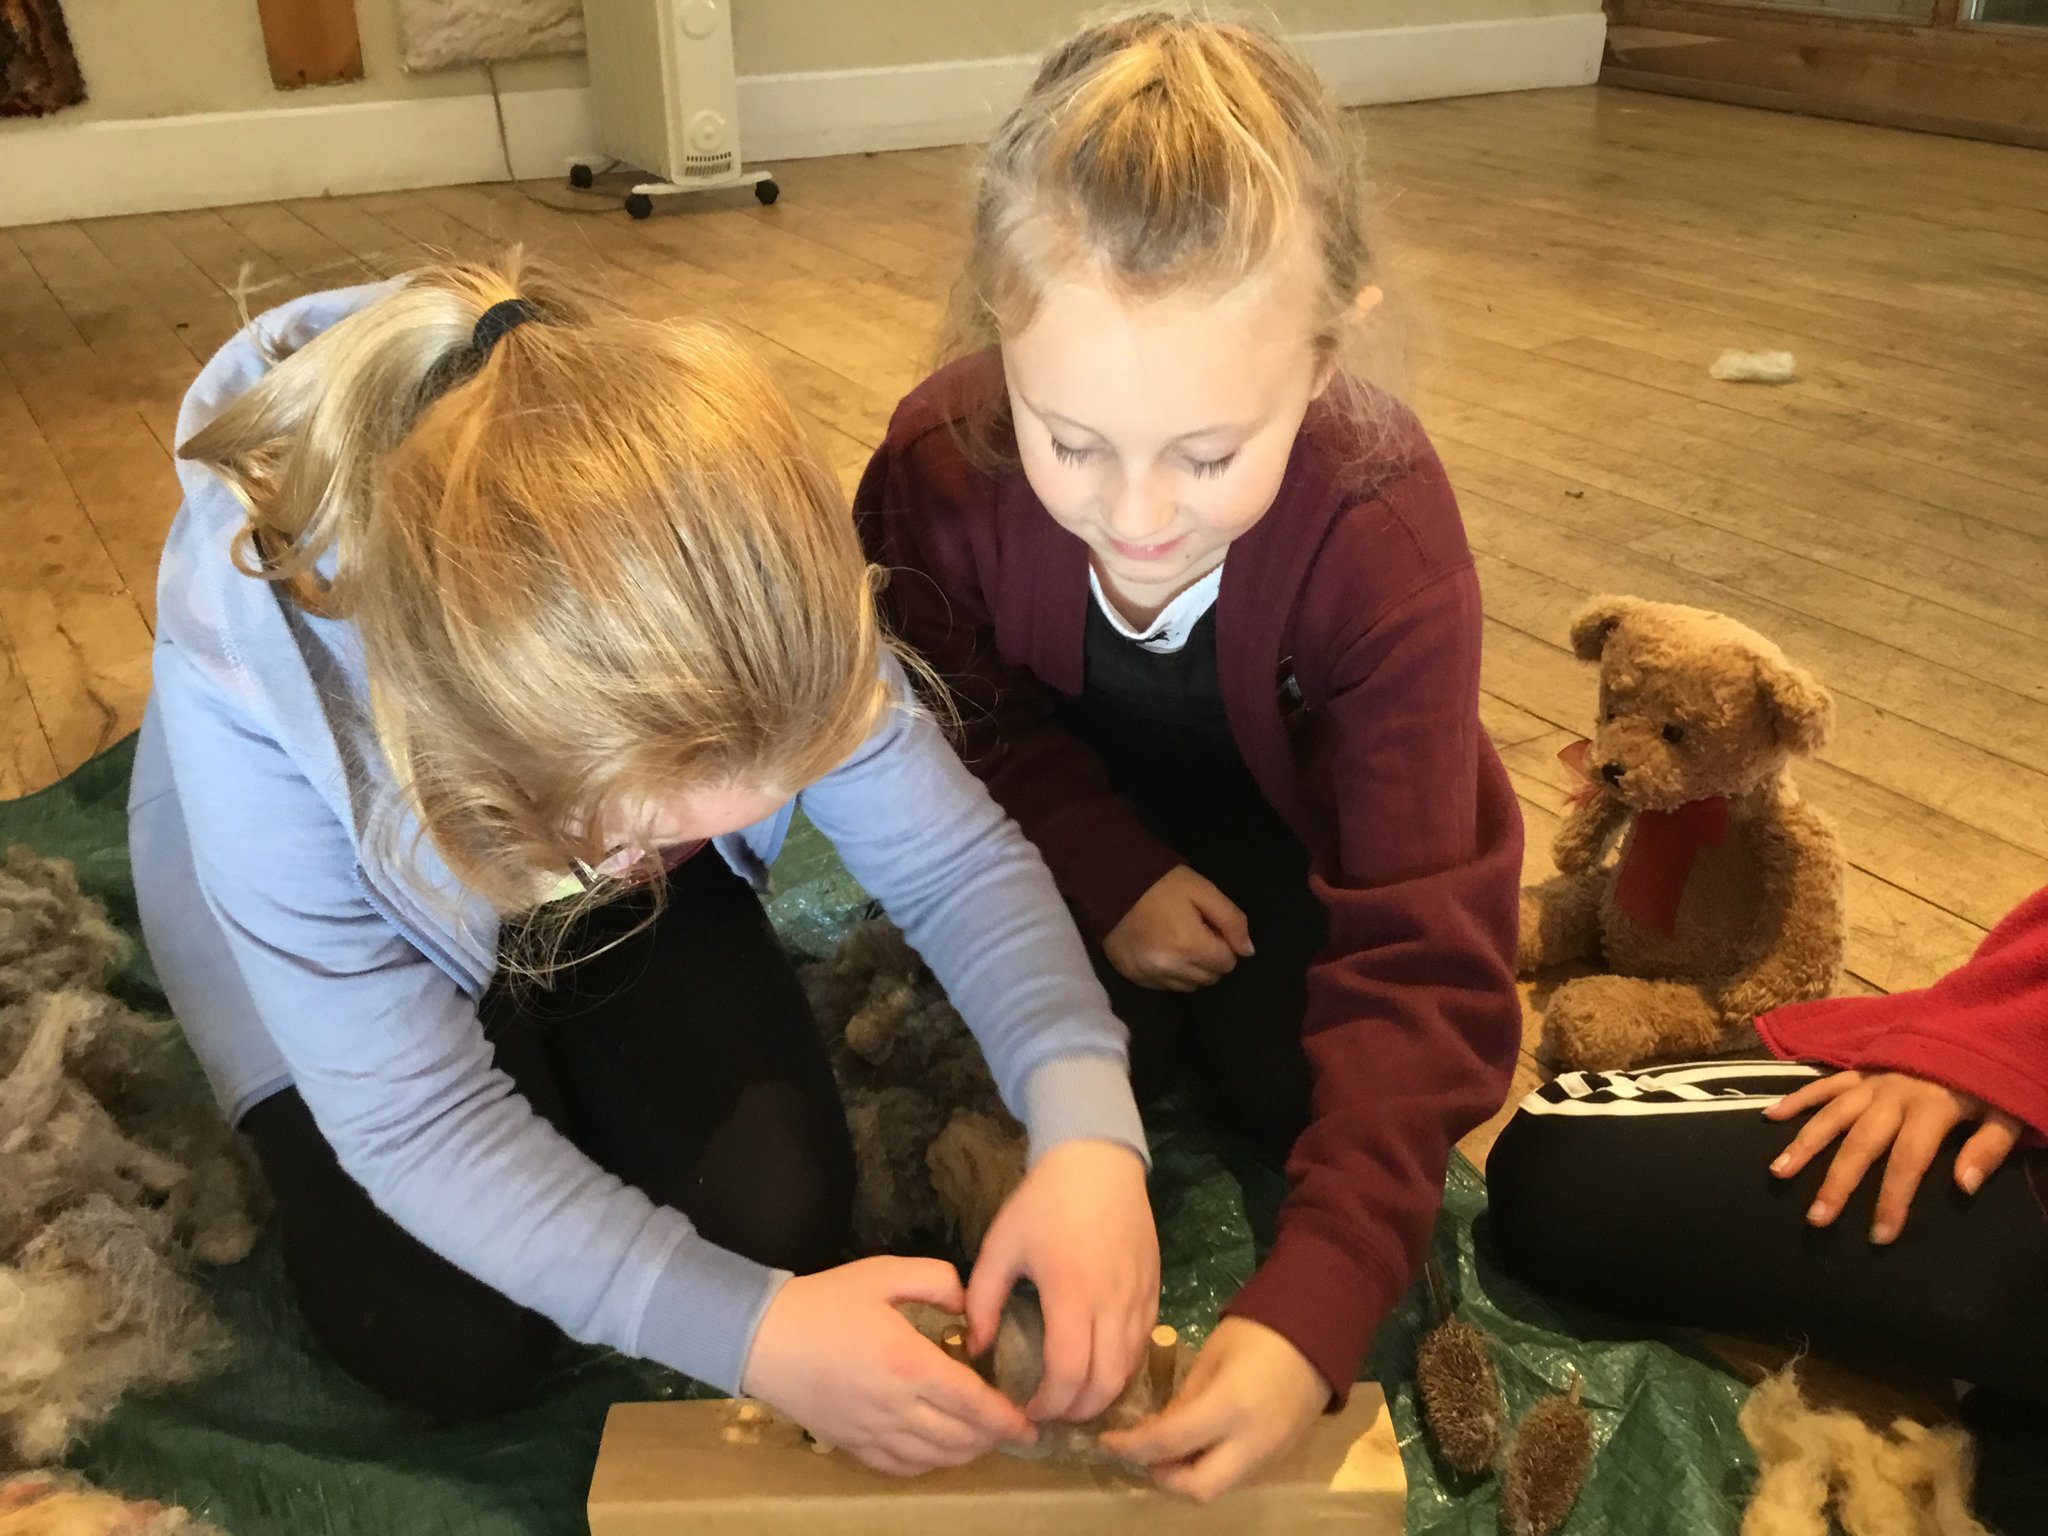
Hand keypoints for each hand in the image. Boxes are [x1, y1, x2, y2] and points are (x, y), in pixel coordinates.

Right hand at [741, 1256, 1033, 1475]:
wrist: (764, 1338)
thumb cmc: (827, 1302)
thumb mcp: (885, 1272)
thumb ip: (937, 1280)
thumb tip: (969, 1305)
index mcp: (909, 1364)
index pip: (973, 1404)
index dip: (1005, 1418)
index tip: (1027, 1422)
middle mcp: (896, 1407)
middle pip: (960, 1437)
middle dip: (993, 1437)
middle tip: (1012, 1428)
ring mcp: (873, 1432)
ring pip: (935, 1457)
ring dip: (967, 1453)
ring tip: (983, 1439)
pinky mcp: (853, 1445)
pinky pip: (902, 1467)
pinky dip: (930, 1464)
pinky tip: (939, 1450)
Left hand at [966, 1139, 1157, 1422]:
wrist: (1098, 1160)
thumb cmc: (1043, 1201)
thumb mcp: (1000, 1245)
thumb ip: (982, 1300)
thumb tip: (975, 1348)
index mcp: (1071, 1293)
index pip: (1069, 1373)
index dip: (1050, 1403)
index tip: (1028, 1409)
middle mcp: (1113, 1303)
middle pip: (1106, 1384)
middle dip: (1077, 1412)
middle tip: (1051, 1413)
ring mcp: (1140, 1297)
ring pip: (1129, 1369)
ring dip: (1103, 1394)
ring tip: (1074, 1398)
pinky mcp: (1154, 1289)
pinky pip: (1143, 1345)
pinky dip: (1123, 1368)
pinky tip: (1099, 1368)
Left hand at [1100, 1317, 1328, 1501]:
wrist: (1318, 1335)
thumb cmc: (1258, 1333)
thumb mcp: (1211, 1356)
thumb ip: (1183, 1399)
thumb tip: (1157, 1431)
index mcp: (1228, 1407)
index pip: (1168, 1442)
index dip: (1131, 1447)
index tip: (1106, 1441)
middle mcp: (1249, 1442)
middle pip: (1197, 1489)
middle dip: (1162, 1479)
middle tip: (1143, 1453)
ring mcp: (1267, 1456)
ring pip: (1217, 1488)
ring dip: (1186, 1478)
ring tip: (1166, 1449)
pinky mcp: (1277, 1458)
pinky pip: (1235, 1477)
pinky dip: (1209, 1469)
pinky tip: (1196, 1446)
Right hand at [1103, 866, 1252, 992]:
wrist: (1110, 881)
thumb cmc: (1161, 883)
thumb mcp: (1203, 891)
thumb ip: (1232, 920)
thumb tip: (1247, 951)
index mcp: (1190, 945)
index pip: (1227, 963)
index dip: (1224, 943)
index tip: (1210, 926)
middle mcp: (1170, 967)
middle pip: (1209, 978)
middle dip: (1210, 958)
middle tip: (1195, 932)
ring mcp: (1149, 975)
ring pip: (1188, 986)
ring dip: (1191, 969)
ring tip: (1178, 942)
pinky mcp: (1132, 976)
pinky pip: (1164, 986)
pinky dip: (1169, 973)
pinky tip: (1161, 950)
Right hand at [1765, 1069, 2022, 1243]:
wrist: (1973, 1027)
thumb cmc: (1989, 1083)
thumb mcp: (2006, 1113)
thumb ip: (1988, 1148)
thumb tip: (1964, 1186)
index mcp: (1930, 1109)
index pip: (1908, 1161)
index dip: (1892, 1198)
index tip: (1879, 1235)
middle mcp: (1892, 1096)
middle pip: (1860, 1143)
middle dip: (1837, 1182)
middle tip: (1816, 1217)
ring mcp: (1871, 1081)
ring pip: (1832, 1115)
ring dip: (1805, 1143)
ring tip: (1779, 1172)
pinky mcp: (1859, 1071)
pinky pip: (1823, 1084)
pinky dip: (1797, 1098)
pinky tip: (1771, 1116)